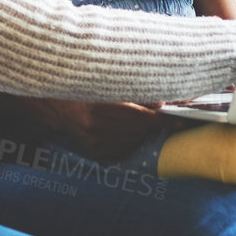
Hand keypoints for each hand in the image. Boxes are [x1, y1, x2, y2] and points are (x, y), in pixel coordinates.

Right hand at [18, 98, 176, 158]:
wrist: (58, 105)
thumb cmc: (86, 88)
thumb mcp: (107, 83)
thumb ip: (136, 92)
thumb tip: (165, 101)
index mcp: (98, 108)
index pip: (140, 117)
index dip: (161, 119)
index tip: (177, 119)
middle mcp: (94, 128)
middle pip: (139, 129)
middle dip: (150, 122)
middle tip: (154, 114)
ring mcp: (94, 142)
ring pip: (133, 139)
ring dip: (139, 130)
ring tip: (128, 118)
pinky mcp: (95, 152)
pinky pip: (123, 148)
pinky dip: (128, 139)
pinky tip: (119, 129)